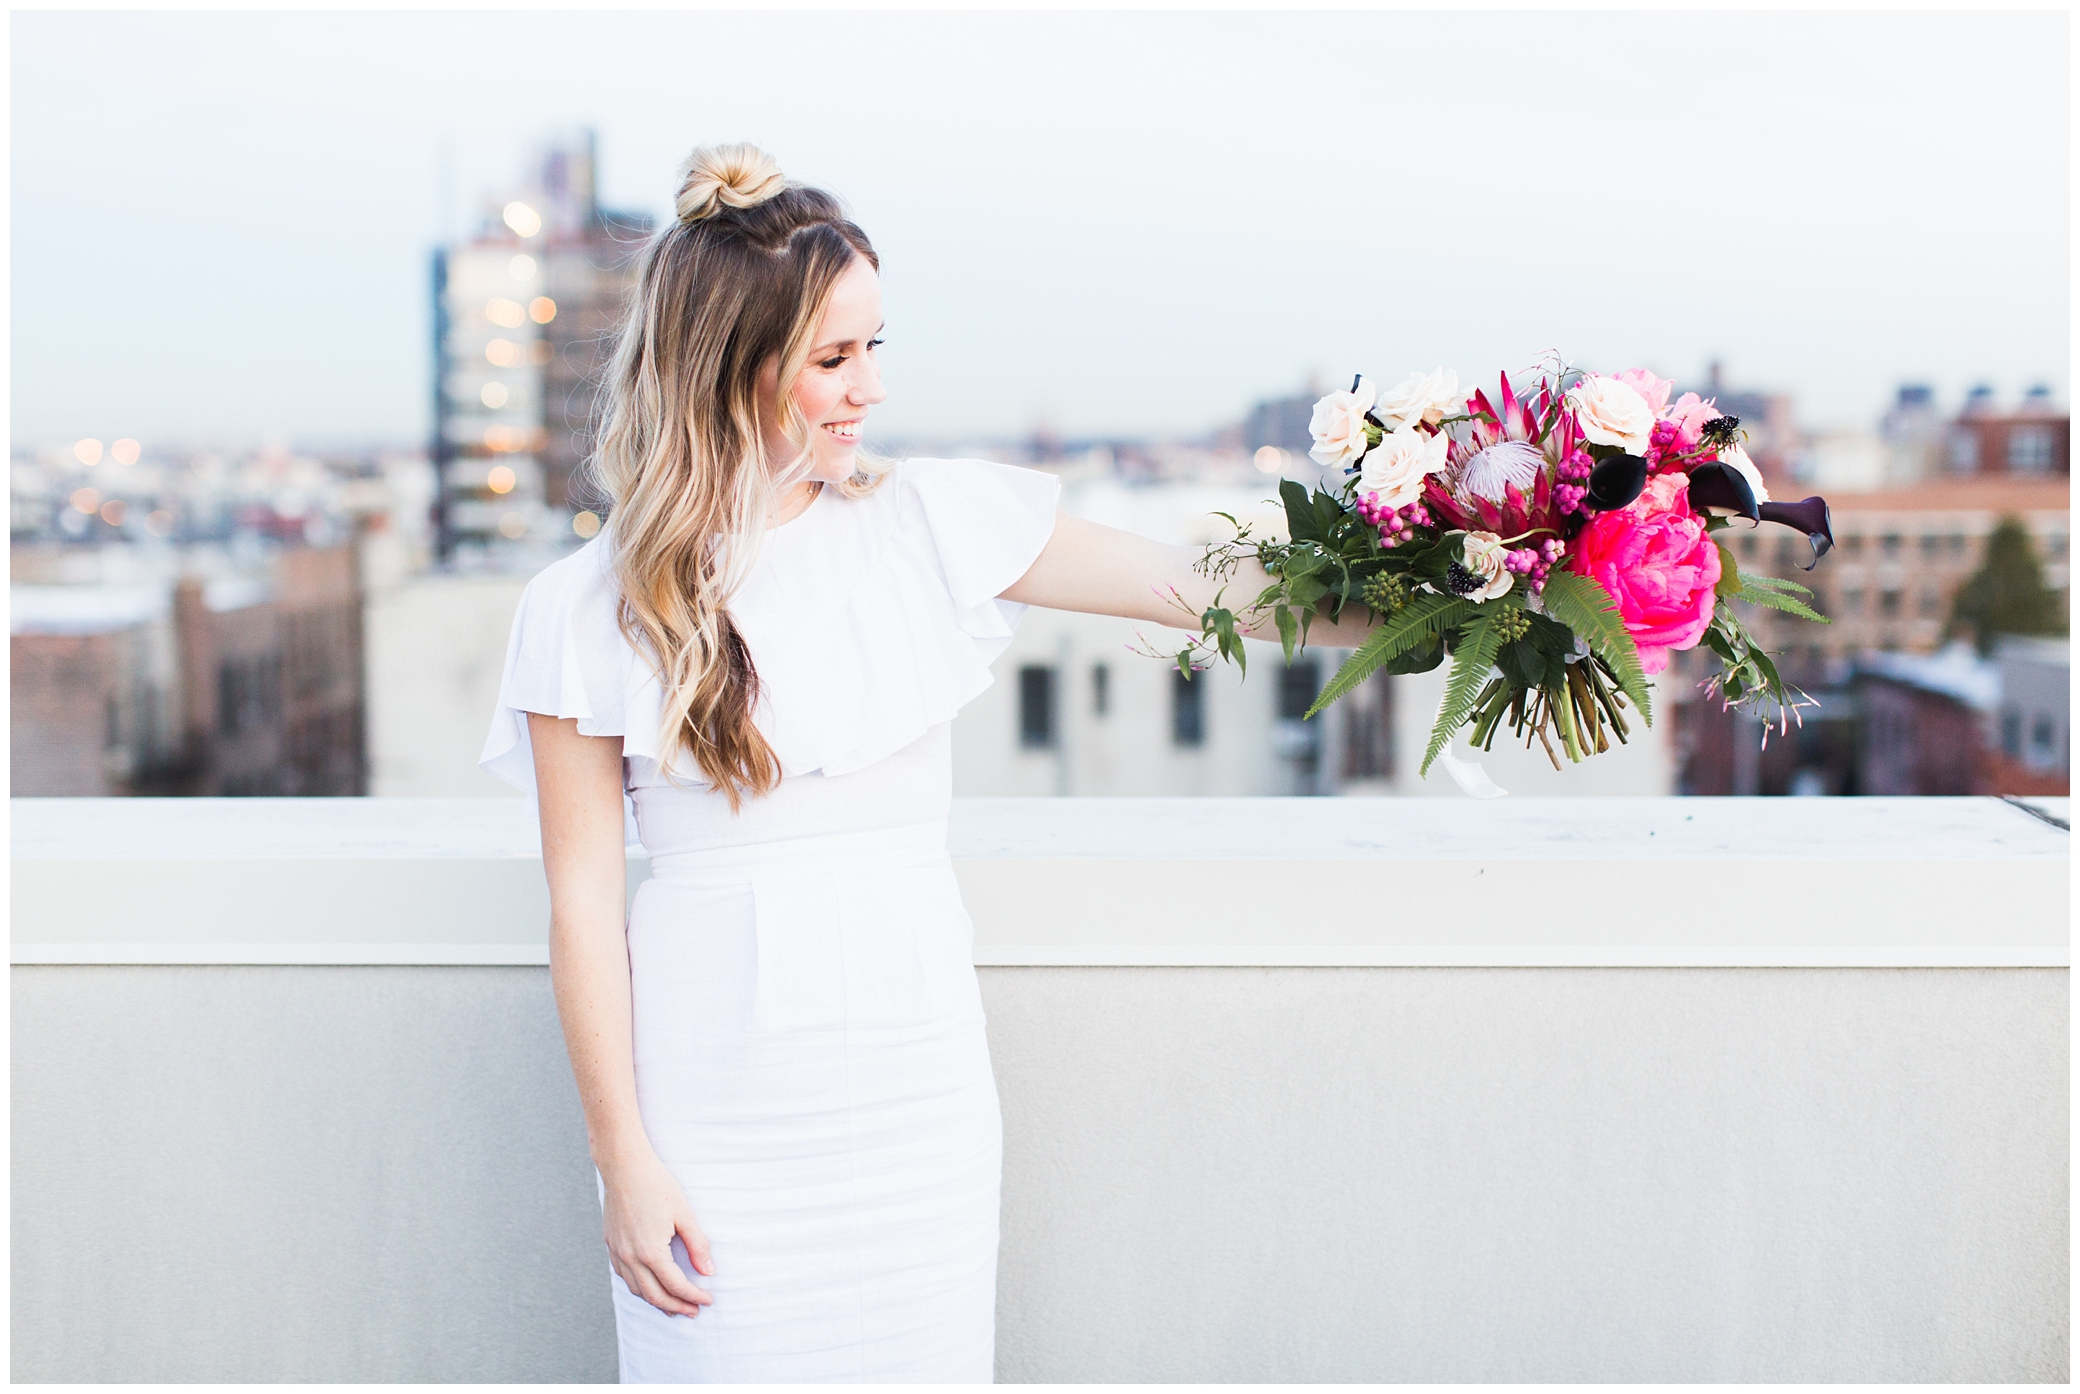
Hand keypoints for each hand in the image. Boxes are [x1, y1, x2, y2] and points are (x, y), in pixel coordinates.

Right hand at [601, 1149, 715, 1317]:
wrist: (624, 1167)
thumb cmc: (657, 1185)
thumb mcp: (684, 1214)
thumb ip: (697, 1245)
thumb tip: (708, 1271)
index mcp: (651, 1252)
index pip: (676, 1285)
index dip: (693, 1296)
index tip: (708, 1300)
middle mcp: (630, 1257)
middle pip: (654, 1296)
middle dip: (676, 1307)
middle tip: (694, 1311)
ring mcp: (618, 1252)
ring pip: (637, 1290)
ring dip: (656, 1301)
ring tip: (673, 1306)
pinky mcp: (611, 1245)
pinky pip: (624, 1276)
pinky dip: (639, 1287)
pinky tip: (649, 1285)